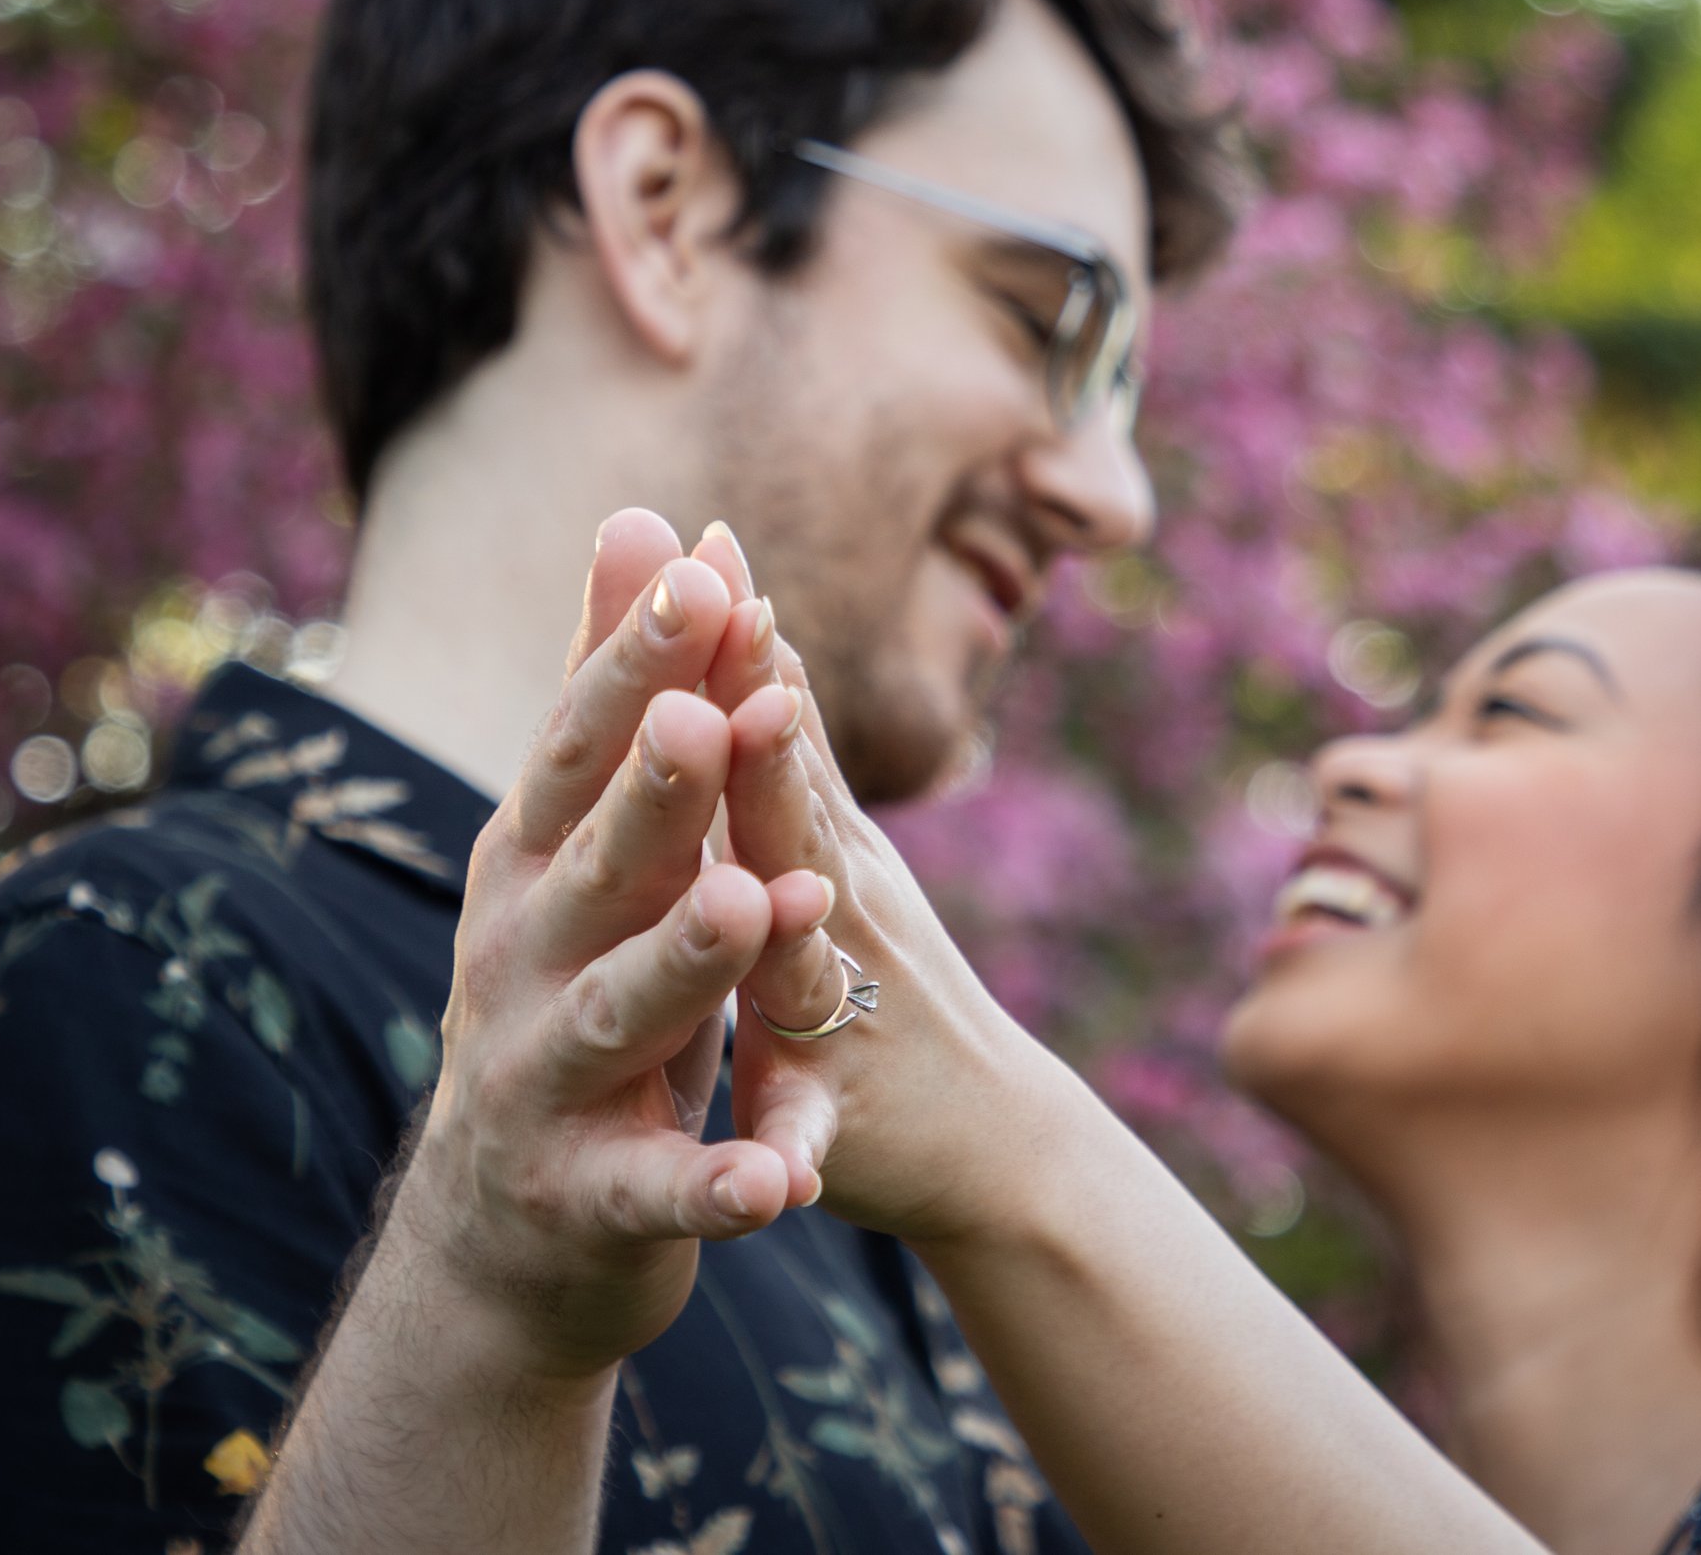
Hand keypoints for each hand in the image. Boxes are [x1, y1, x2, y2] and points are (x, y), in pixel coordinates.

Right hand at [387, 511, 851, 1380]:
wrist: (512, 1223)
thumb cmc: (579, 982)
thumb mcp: (593, 838)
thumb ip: (620, 689)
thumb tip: (645, 512)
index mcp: (533, 864)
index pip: (580, 747)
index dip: (637, 664)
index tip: (705, 573)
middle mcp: (522, 958)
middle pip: (594, 864)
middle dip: (652, 790)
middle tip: (711, 715)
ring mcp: (546, 1080)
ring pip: (620, 1014)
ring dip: (684, 960)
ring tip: (749, 904)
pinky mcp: (591, 1196)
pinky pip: (660, 1189)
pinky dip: (717, 1184)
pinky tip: (781, 1182)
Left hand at [705, 639, 1078, 1247]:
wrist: (993, 1139)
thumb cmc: (894, 980)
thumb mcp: (842, 850)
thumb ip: (790, 748)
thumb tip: (756, 613)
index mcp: (817, 843)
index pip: (774, 726)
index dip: (743, 638)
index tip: (707, 540)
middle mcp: (838, 909)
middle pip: (798, 807)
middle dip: (767, 720)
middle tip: (739, 625)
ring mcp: (844, 1012)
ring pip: (812, 954)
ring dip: (793, 906)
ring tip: (772, 882)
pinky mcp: (838, 1121)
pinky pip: (812, 1132)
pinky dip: (794, 1139)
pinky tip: (784, 1161)